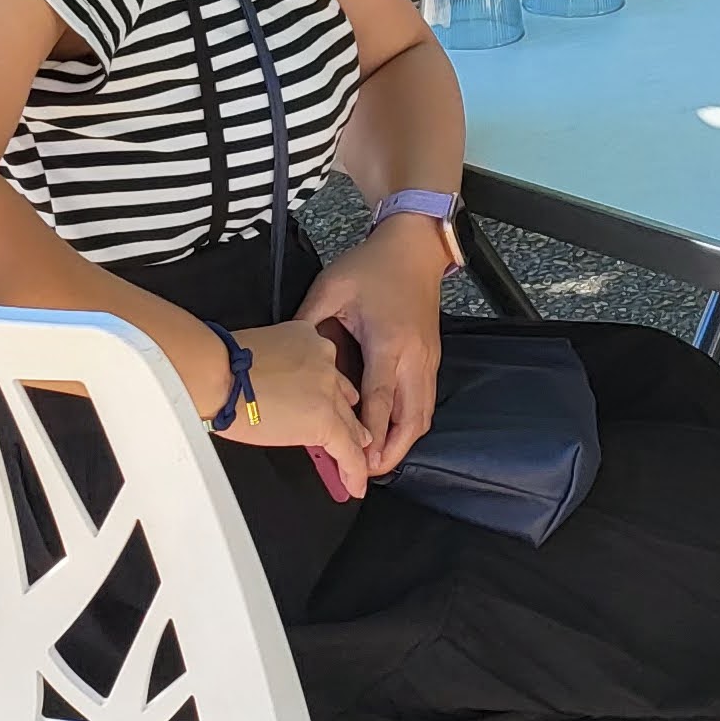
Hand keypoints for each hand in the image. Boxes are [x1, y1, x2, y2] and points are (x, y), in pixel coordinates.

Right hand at [209, 316, 373, 492]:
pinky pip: (348, 450)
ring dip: (352, 447)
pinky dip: (353, 471)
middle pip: (342, 397)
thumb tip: (266, 391)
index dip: (328, 394)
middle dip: (345, 418)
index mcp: (306, 340)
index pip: (326, 372)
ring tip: (354, 466)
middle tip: (351, 435)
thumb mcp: (257, 353)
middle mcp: (324, 361)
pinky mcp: (324, 421)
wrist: (216, 374)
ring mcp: (327, 391)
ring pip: (348, 425)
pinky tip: (354, 484)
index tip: (325, 404)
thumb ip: (275, 369)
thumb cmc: (219, 365)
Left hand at [298, 229, 444, 481]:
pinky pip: (425, 401)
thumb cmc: (373, 266)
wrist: (414, 248)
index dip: (368, 432)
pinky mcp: (431, 358)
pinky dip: (411, 423)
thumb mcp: (331, 288)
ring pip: (424, 413)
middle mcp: (414, 356)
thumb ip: (309, 323)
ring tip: (378, 461)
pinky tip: (392, 434)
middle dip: (393, 450)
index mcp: (388, 341)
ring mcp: (427, 359)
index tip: (356, 458)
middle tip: (370, 472)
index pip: (380, 398)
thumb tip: (288, 354)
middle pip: (412, 418)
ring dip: (404, 441)